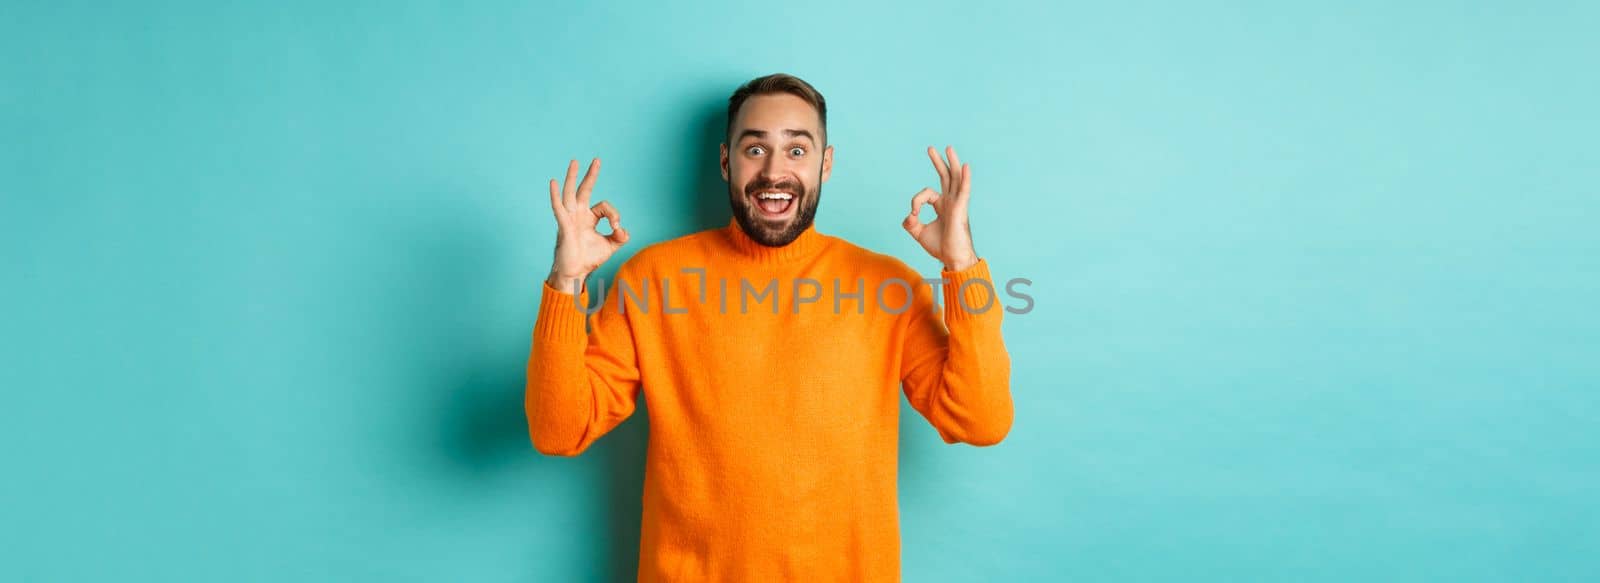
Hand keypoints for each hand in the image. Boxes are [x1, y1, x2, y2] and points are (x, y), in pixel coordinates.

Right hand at [546, 158, 628, 292]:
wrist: (576, 273)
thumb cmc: (589, 258)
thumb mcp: (610, 246)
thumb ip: (620, 236)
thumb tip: (624, 230)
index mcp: (588, 217)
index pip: (604, 206)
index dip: (614, 215)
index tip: (617, 228)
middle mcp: (578, 214)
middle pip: (584, 190)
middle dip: (591, 175)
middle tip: (597, 160)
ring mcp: (569, 219)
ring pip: (570, 194)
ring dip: (572, 178)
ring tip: (574, 162)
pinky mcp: (564, 226)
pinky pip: (559, 208)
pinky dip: (555, 196)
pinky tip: (553, 183)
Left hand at [902, 146, 978, 271]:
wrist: (954, 259)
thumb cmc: (941, 247)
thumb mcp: (919, 233)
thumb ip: (910, 222)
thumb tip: (908, 215)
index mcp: (943, 206)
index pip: (926, 193)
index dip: (915, 201)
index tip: (913, 214)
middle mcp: (951, 202)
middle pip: (946, 177)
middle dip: (938, 162)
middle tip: (930, 148)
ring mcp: (957, 205)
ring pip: (955, 179)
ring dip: (951, 163)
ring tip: (948, 148)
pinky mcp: (961, 210)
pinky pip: (964, 191)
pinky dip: (965, 178)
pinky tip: (966, 166)